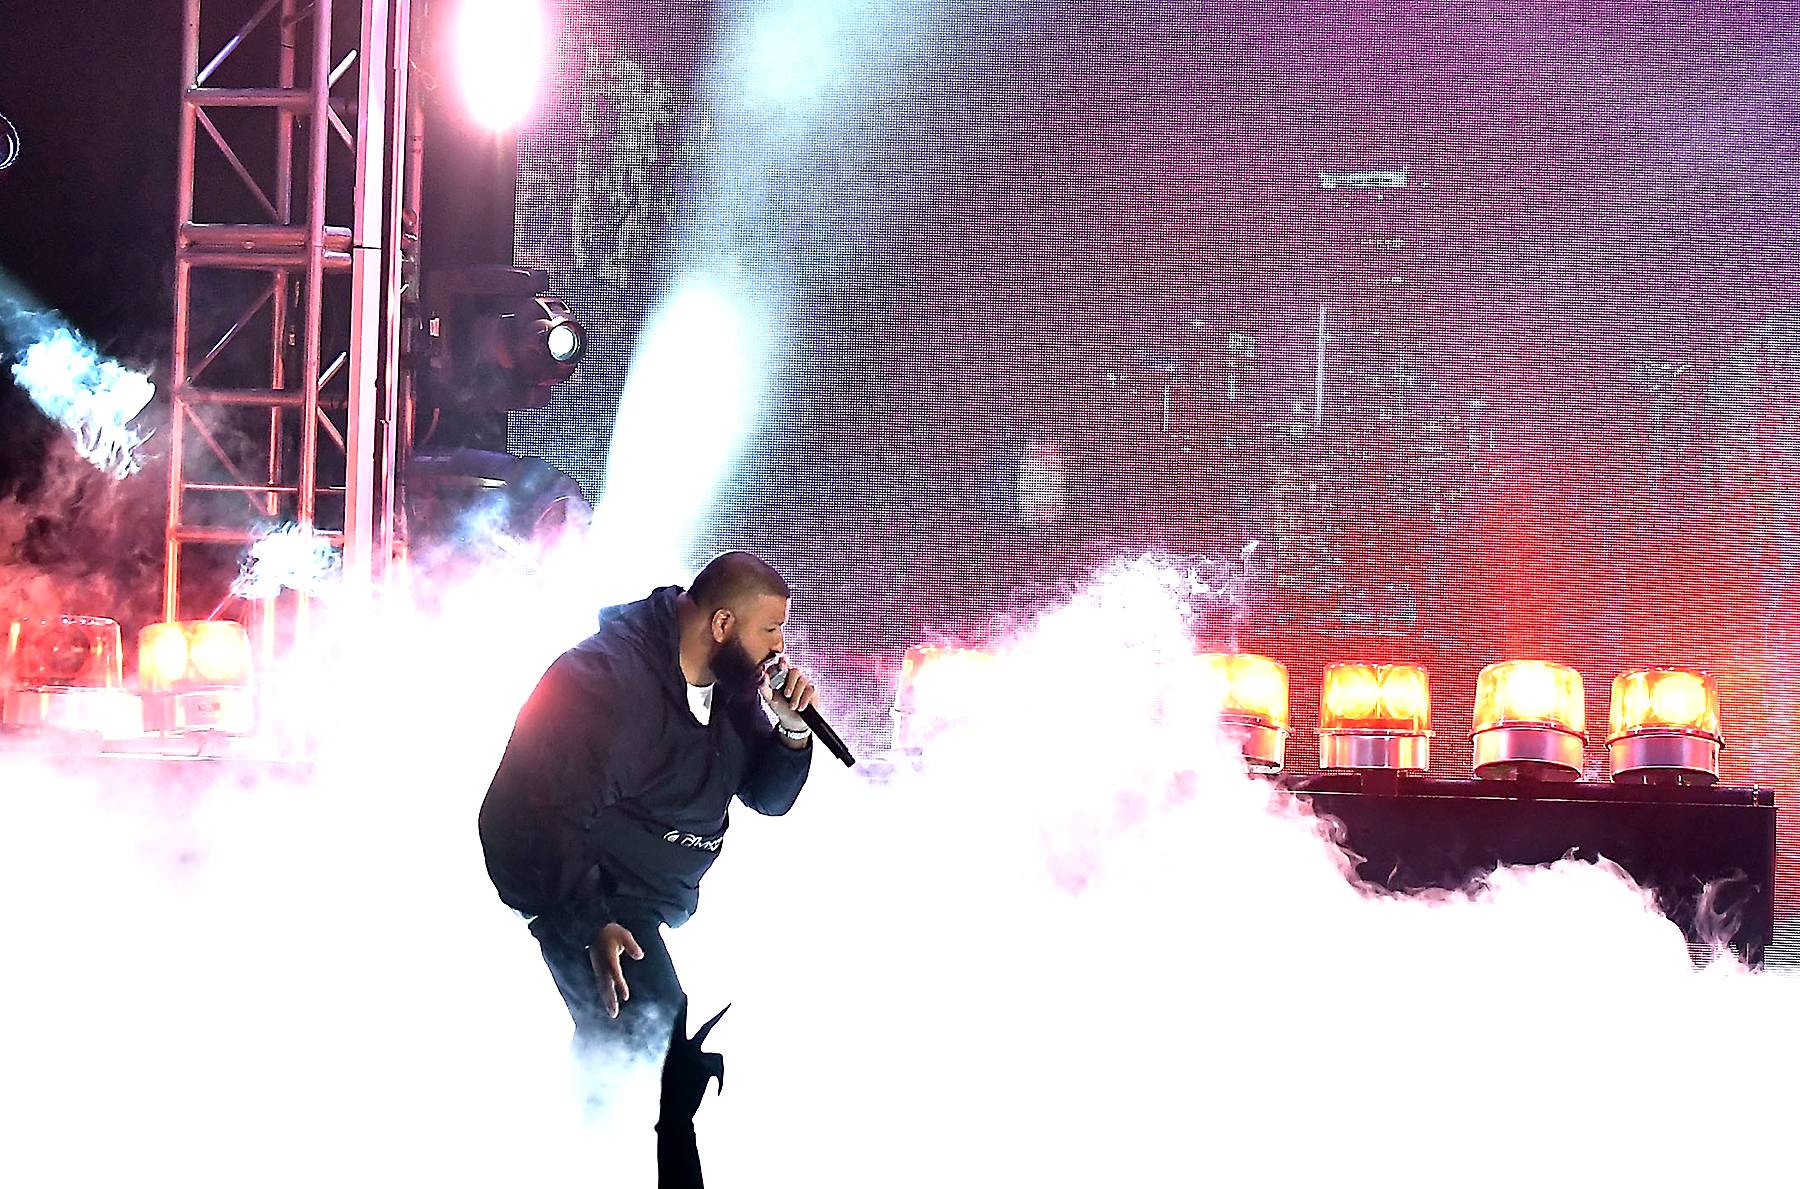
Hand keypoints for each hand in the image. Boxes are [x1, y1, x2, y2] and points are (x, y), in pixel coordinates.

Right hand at [589, 922, 643, 1018]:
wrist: (592, 928)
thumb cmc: (610, 931)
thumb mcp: (624, 934)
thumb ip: (632, 946)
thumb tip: (640, 956)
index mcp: (608, 956)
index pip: (615, 973)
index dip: (620, 985)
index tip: (626, 997)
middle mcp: (601, 965)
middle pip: (606, 985)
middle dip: (610, 1000)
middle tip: (614, 1014)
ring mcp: (598, 969)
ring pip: (603, 988)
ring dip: (607, 1001)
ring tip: (613, 1014)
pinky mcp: (597, 970)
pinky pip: (601, 985)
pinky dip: (605, 995)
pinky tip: (609, 1004)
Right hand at [660, 998, 730, 1123]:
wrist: (673, 1114)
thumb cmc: (673, 1095)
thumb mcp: (676, 1074)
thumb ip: (688, 1060)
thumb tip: (707, 1057)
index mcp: (674, 1049)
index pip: (679, 1024)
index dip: (684, 1010)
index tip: (686, 995)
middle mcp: (684, 1049)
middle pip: (707, 1028)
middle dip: (719, 1016)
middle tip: (732, 1002)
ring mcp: (696, 1058)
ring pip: (718, 1057)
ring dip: (719, 1072)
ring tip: (717, 1087)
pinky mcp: (705, 1068)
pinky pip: (720, 1072)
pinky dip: (721, 1082)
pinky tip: (717, 1093)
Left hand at [762, 662, 819, 729]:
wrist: (791, 720)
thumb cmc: (779, 705)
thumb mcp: (769, 697)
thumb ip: (763, 686)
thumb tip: (762, 674)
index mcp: (782, 673)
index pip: (783, 662)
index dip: (783, 661)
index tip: (781, 662)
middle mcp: (794, 674)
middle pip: (795, 670)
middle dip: (791, 683)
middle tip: (786, 695)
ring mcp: (805, 681)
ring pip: (803, 681)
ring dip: (796, 696)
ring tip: (792, 706)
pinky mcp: (813, 689)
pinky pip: (810, 690)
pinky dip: (804, 700)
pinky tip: (800, 707)